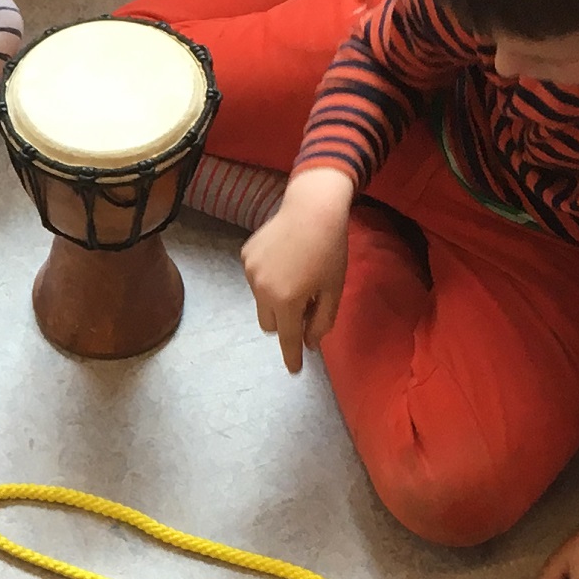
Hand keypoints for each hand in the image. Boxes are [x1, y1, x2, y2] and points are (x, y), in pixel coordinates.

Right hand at [240, 167, 355, 373]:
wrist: (312, 207)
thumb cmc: (330, 249)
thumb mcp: (333, 289)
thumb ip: (322, 321)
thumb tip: (310, 344)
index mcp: (286, 300)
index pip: (287, 338)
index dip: (291, 356)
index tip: (294, 370)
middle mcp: (262, 289)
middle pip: (268, 324)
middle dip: (283, 323)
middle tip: (304, 307)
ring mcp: (250, 271)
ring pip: (260, 301)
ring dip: (275, 299)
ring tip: (296, 276)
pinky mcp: (245, 255)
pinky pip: (256, 279)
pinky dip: (268, 278)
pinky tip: (285, 259)